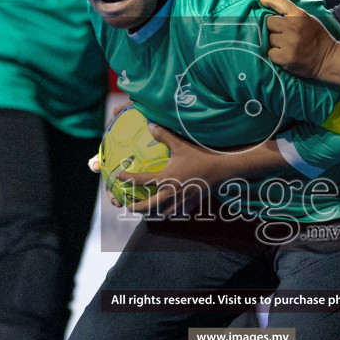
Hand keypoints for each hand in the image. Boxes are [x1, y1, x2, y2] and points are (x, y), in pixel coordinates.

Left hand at [118, 122, 237, 215]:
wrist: (221, 169)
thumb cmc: (200, 156)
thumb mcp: (181, 145)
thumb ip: (164, 136)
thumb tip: (150, 125)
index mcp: (167, 178)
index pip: (142, 181)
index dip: (128, 179)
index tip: (118, 176)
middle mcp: (172, 193)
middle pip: (149, 206)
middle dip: (136, 208)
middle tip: (128, 205)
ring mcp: (181, 201)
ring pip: (162, 214)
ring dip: (152, 214)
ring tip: (146, 212)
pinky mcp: (191, 204)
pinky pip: (177, 213)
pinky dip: (170, 214)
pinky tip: (167, 211)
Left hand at [261, 0, 335, 78]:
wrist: (328, 59)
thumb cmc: (317, 38)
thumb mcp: (308, 19)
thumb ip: (292, 15)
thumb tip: (272, 11)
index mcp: (299, 15)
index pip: (279, 2)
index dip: (268, 0)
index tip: (262, 0)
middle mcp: (293, 27)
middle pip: (269, 22)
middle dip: (273, 27)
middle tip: (283, 33)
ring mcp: (289, 43)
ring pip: (269, 39)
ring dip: (275, 42)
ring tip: (287, 45)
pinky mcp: (285, 57)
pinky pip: (270, 53)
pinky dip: (275, 54)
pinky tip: (285, 54)